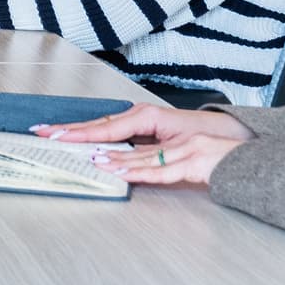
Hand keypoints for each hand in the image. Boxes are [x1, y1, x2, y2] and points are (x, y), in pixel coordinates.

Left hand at [38, 103, 246, 190]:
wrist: (236, 146)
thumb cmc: (199, 141)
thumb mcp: (161, 141)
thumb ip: (137, 146)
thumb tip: (109, 153)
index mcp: (146, 117)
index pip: (103, 124)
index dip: (76, 128)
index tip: (50, 130)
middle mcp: (154, 122)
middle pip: (107, 128)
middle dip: (76, 133)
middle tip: (48, 134)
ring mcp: (171, 140)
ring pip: (129, 146)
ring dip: (101, 149)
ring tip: (76, 152)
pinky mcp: (188, 156)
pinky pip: (156, 165)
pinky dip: (133, 167)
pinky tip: (116, 167)